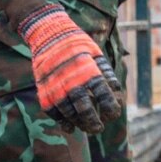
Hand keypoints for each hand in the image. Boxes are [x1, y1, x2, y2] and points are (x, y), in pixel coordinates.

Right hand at [21, 5, 119, 133]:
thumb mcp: (95, 52)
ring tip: (86, 127)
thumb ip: (106, 72)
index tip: (113, 114)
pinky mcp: (44, 90)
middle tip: (99, 129)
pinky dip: (61, 121)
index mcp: (88, 70)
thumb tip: (116, 91)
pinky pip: (53, 112)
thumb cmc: (75, 43)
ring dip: (78, 123)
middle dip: (93, 122)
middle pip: (85, 109)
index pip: (104, 95)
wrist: (47, 32)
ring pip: (69, 113)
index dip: (111, 108)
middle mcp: (72, 80)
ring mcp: (56, 87)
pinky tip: (69, 126)